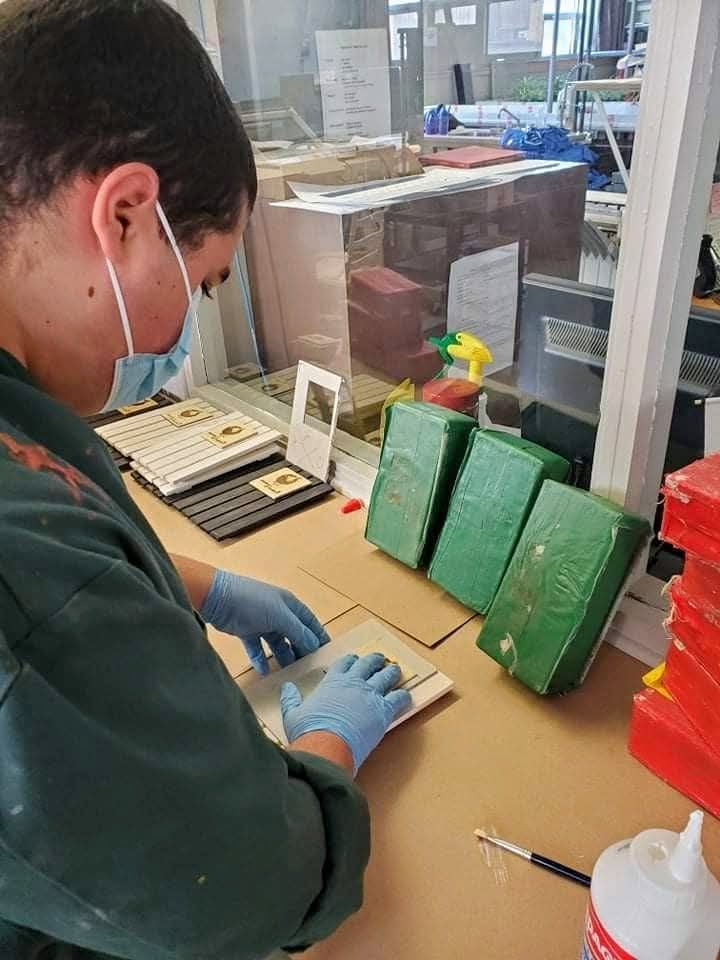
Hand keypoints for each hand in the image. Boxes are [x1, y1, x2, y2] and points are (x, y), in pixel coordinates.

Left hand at [200, 570, 330, 675]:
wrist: (216, 597)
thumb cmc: (251, 601)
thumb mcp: (280, 616)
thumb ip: (298, 631)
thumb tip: (314, 643)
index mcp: (288, 604)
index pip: (309, 621)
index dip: (318, 634)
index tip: (326, 650)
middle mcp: (276, 612)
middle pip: (293, 633)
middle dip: (301, 649)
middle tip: (307, 667)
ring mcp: (260, 621)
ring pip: (276, 642)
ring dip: (282, 656)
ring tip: (288, 673)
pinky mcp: (245, 630)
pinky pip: (256, 647)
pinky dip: (260, 659)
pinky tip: (264, 671)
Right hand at [281, 653, 411, 772]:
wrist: (326, 746)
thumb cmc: (309, 732)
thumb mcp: (293, 714)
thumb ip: (291, 699)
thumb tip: (287, 687)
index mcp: (333, 682)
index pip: (345, 663)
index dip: (351, 660)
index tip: (354, 660)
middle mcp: (354, 683)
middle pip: (369, 663)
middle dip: (375, 660)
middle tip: (379, 659)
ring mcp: (370, 694)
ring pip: (387, 675)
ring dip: (392, 672)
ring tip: (395, 671)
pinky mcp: (383, 710)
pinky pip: (398, 698)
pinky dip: (403, 696)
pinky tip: (405, 696)